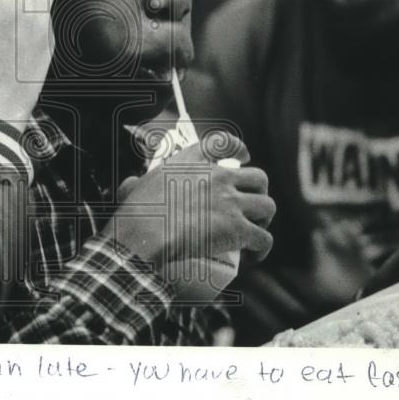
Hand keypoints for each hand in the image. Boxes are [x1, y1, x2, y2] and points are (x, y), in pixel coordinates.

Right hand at [110, 133, 275, 271]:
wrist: (144, 235)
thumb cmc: (135, 213)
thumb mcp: (135, 186)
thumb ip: (137, 182)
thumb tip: (130, 185)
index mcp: (195, 162)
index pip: (224, 143)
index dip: (239, 149)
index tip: (244, 156)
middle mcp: (218, 177)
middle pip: (258, 177)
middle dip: (258, 192)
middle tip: (250, 206)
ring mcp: (231, 202)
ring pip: (267, 206)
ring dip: (264, 219)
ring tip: (254, 231)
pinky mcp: (238, 229)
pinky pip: (264, 238)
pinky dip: (262, 248)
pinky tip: (254, 257)